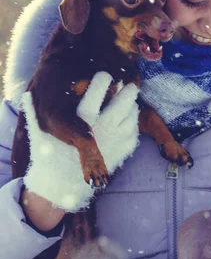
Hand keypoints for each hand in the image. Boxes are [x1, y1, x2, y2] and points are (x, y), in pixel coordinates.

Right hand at [21, 72, 139, 212]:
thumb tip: (28, 93)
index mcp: (81, 121)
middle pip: (123, 102)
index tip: (105, 74)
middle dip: (128, 90)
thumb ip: (36, 112)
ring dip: (132, 106)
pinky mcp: (123, 151)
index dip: (102, 80)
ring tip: (127, 101)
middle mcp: (102, 130)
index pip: (96, 92)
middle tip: (128, 84)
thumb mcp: (40, 132)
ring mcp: (115, 141)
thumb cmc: (50, 154)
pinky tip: (127, 118)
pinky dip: (132, 123)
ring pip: (132, 116)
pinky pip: (134, 131)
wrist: (63, 183)